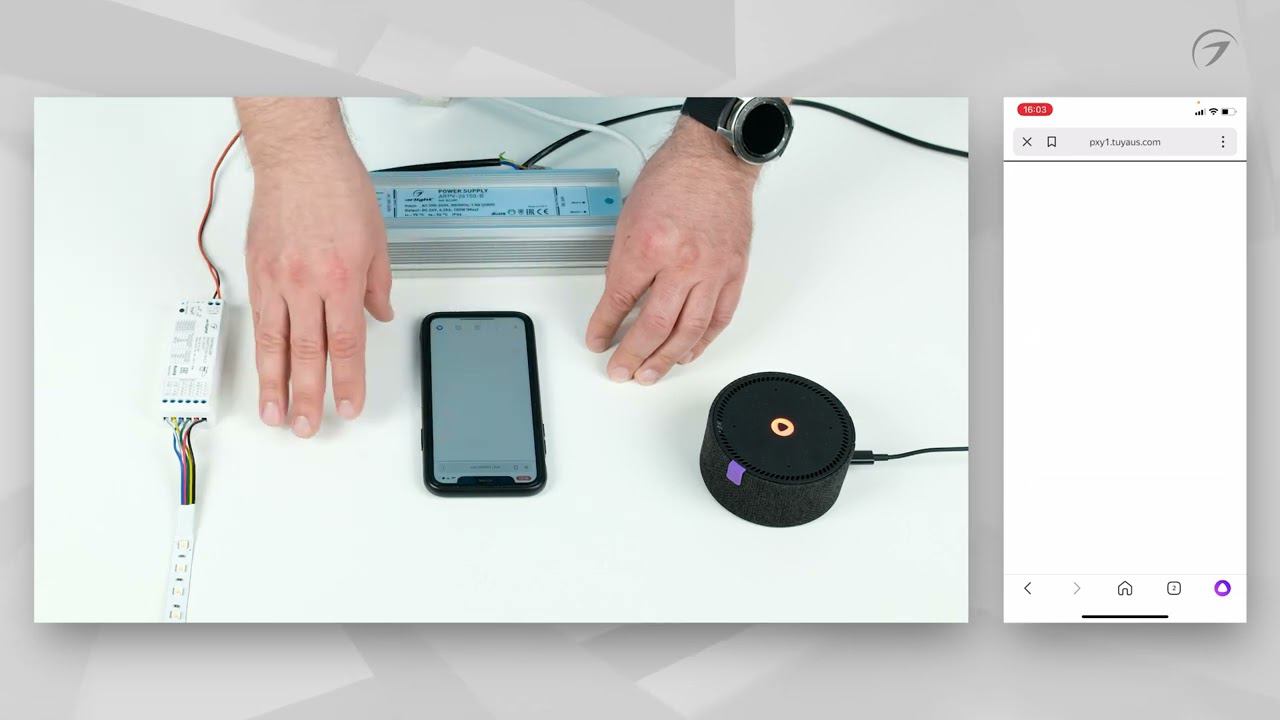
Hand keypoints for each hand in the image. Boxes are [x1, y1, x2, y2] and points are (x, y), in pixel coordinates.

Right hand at [237, 98, 393, 437]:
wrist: (299, 157)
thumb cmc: (338, 189)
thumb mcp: (376, 239)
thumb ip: (378, 284)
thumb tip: (379, 315)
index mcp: (342, 279)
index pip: (347, 344)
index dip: (349, 381)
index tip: (349, 407)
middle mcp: (306, 284)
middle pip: (308, 353)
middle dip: (308, 396)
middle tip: (307, 427)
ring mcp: (277, 279)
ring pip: (275, 343)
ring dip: (275, 384)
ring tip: (275, 415)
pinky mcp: (256, 271)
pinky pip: (258, 319)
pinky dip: (261, 349)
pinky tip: (262, 372)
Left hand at [586, 116, 758, 383]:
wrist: (714, 159)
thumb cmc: (673, 179)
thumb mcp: (631, 217)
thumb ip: (625, 262)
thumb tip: (619, 300)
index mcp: (649, 245)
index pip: (620, 300)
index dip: (605, 327)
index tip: (598, 342)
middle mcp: (683, 262)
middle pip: (654, 326)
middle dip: (633, 355)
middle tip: (620, 371)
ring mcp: (712, 271)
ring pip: (688, 331)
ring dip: (666, 359)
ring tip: (650, 374)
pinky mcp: (734, 273)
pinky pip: (718, 318)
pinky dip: (701, 341)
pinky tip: (686, 353)